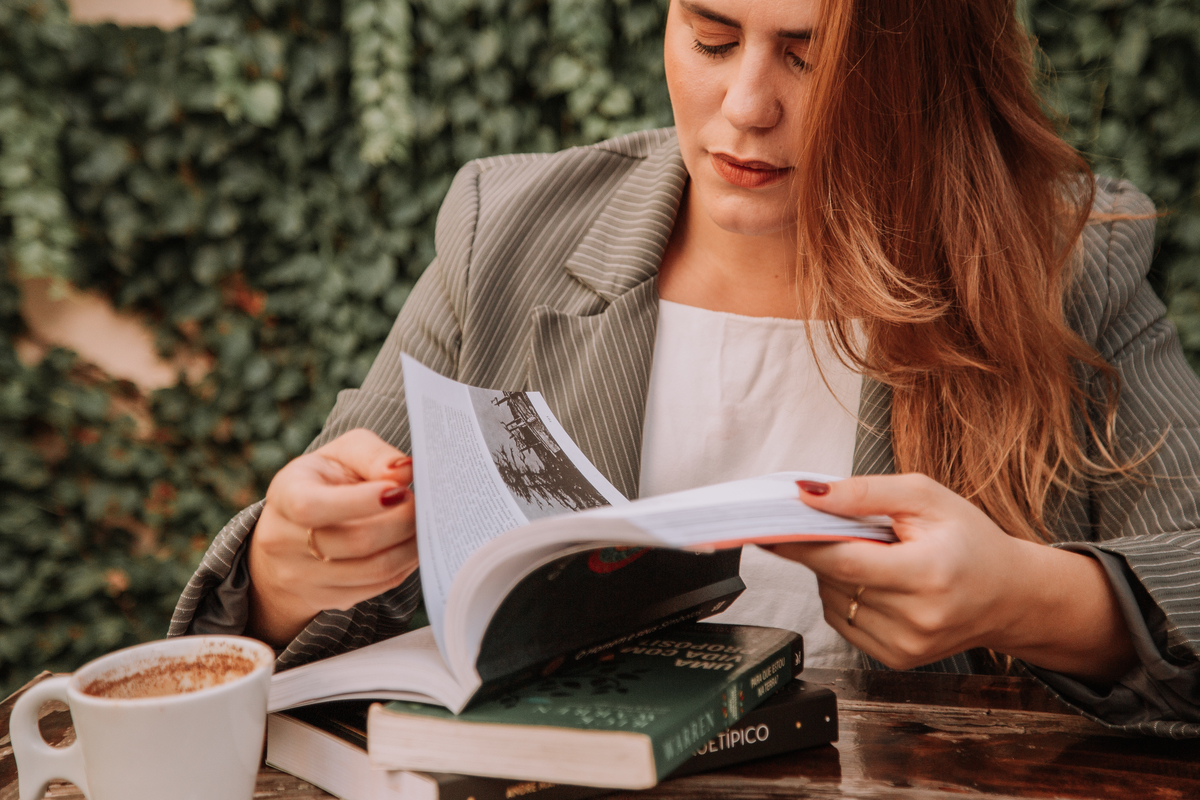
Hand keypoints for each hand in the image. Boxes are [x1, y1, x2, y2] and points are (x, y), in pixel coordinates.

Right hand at [247, 429, 417, 646]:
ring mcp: (302, 577)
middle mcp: (283, 541)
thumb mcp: (342, 454)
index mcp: (286, 494)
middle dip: (403, 522)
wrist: (292, 530)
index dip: (361, 502)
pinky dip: (405, 565)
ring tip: (422, 524)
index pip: (312, 507)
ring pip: (374, 569)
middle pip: (357, 541)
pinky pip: (379, 586)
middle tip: (422, 505)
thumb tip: (404, 470)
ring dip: (411, 546)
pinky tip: (410, 545)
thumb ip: (373, 456)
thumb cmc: (324, 481)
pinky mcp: (326, 598)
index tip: (400, 490)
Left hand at [771, 474, 1135, 682]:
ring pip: (832, 601)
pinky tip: (875, 581)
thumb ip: (864, 493)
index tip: (768, 528)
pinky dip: (845, 596)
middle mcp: (919, 618)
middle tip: (831, 526)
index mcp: (930, 573)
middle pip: (835, 579)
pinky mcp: (897, 659)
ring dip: (834, 573)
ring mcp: (907, 645)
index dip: (801, 543)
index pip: (844, 561)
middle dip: (821, 549)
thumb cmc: (970, 540)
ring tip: (873, 555)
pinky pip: (842, 622)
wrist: (1009, 595)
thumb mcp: (925, 497)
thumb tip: (808, 494)